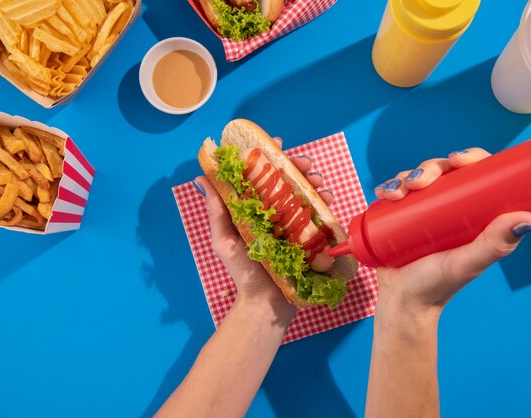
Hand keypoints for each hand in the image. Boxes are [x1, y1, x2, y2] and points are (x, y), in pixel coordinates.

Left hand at [194, 137, 332, 314]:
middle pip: (286, 181)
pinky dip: (325, 203)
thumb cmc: (242, 273)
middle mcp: (273, 212)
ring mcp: (292, 224)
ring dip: (314, 182)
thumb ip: (217, 212)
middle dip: (297, 167)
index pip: (259, 176)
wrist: (265, 304)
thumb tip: (202, 178)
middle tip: (305, 164)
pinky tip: (327, 199)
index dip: (268, 156)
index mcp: (252, 209)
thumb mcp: (224, 241)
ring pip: (305, 194)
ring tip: (319, 181)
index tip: (275, 145)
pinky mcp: (308, 237)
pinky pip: (319, 215)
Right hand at [374, 148, 530, 318]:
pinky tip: (384, 193)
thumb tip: (530, 219)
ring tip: (396, 194)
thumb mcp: (469, 262)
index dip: (470, 158)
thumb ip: (496, 244)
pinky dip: (388, 187)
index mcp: (474, 213)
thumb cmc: (439, 286)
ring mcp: (423, 211)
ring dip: (405, 177)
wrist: (403, 302)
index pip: (477, 174)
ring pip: (417, 179)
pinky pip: (395, 193)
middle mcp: (450, 208)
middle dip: (429, 168)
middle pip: (444, 171)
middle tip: (419, 182)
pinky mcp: (400, 217)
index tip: (458, 160)